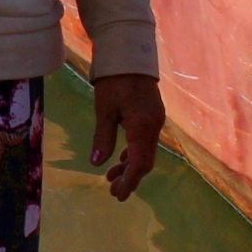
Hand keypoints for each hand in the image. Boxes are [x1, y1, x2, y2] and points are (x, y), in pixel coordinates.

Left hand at [89, 72, 163, 202]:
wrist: (130, 56)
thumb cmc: (114, 81)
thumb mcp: (104, 110)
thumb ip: (102, 138)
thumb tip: (96, 164)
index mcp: (143, 127)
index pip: (138, 163)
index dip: (129, 181)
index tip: (119, 195)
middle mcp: (154, 127)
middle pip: (145, 161)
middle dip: (130, 178)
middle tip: (112, 191)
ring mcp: (155, 121)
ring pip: (145, 152)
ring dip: (130, 166)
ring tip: (111, 178)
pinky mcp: (152, 116)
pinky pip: (145, 141)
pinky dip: (133, 153)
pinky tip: (120, 158)